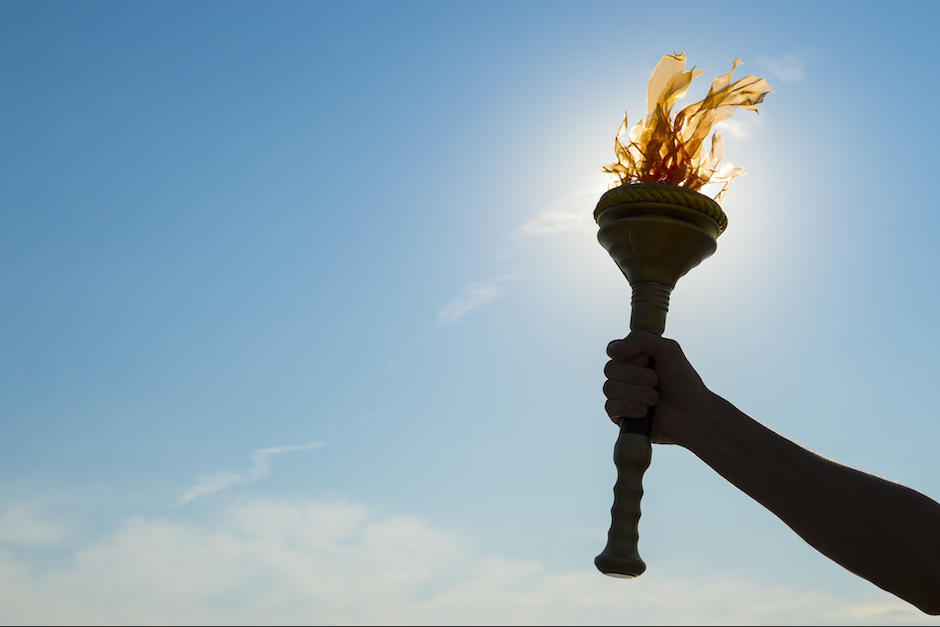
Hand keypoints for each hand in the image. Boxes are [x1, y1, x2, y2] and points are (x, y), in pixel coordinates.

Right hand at [604, 331, 710, 445]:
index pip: (613, 351)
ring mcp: (621, 397)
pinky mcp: (620, 418)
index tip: (647, 359)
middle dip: (636, 375)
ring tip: (655, 398)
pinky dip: (628, 407)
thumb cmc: (683, 382)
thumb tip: (611, 351)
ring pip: (609, 388)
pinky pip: (610, 407)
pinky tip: (644, 412)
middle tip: (656, 381)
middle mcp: (625, 377)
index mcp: (634, 359)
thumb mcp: (667, 349)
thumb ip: (640, 339)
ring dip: (636, 392)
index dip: (628, 355)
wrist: (693, 413)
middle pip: (610, 369)